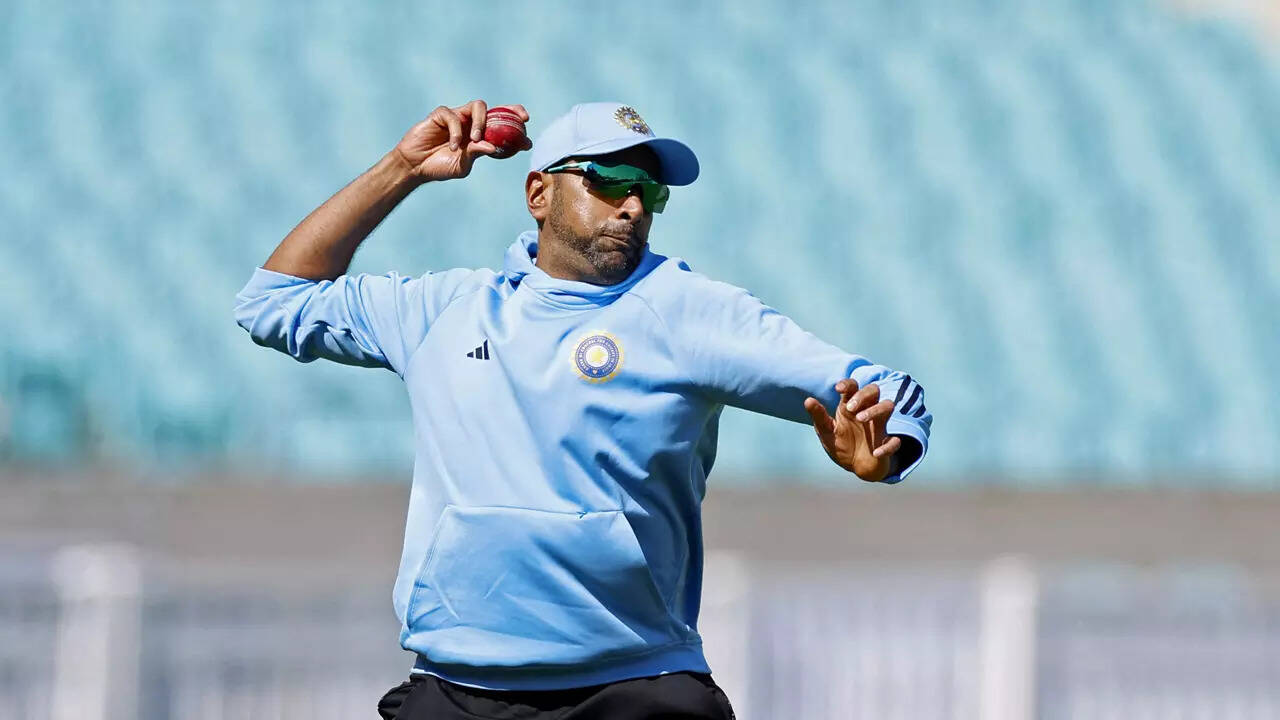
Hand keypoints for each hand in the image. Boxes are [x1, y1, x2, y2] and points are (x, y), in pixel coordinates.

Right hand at [393, 100, 532, 182]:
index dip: (515, 122)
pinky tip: (454, 146)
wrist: (415, 167)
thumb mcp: (462, 166)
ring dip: (481, 121)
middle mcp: (471, 123)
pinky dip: (456, 131)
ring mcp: (457, 117)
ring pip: (477, 106)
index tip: (527, 128)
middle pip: (495, 109)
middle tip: (521, 120)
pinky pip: (453, 116)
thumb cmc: (440, 167)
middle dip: (510, 111)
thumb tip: (493, 146)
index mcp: (480, 135)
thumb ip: (476, 155)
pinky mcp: (441, 115)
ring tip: (476, 138)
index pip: (501, 123)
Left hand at [803, 379, 901, 481]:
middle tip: (850, 408)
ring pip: (888, 406)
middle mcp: (867, 412)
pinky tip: (875, 452)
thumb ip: (819, 416)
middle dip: (863, 395)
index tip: (838, 388)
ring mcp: (879, 427)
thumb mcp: (826, 431)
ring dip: (876, 410)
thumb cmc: (841, 444)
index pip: (853, 387)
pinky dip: (887, 446)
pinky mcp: (888, 444)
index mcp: (850, 407)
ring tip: (860, 418)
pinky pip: (895, 442)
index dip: (848, 384)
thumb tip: (808, 400)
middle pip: (873, 390)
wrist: (855, 467)